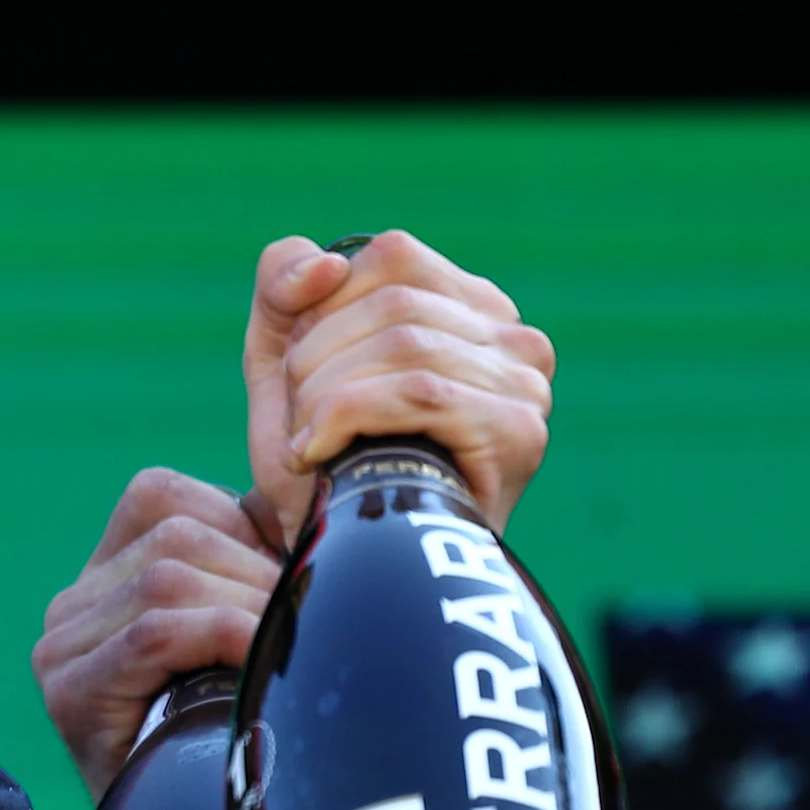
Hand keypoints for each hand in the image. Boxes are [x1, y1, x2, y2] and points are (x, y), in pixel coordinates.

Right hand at [35, 469, 283, 800]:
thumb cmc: (231, 740)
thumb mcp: (239, 638)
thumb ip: (250, 571)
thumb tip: (314, 507)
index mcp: (103, 578)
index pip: (160, 496)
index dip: (241, 517)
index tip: (296, 566)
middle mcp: (70, 607)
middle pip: (175, 534)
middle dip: (259, 569)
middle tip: (311, 619)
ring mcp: (61, 649)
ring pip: (168, 577)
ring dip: (249, 607)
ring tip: (289, 648)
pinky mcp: (69, 693)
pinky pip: (155, 633)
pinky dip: (223, 636)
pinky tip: (262, 665)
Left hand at [245, 230, 556, 535]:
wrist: (341, 553)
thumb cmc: (319, 454)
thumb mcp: (283, 353)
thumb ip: (284, 286)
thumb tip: (326, 262)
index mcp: (471, 305)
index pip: (392, 256)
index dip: (325, 305)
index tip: (299, 369)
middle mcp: (514, 336)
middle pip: (391, 303)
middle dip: (317, 359)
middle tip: (297, 416)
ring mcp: (525, 383)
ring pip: (402, 345)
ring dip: (325, 394)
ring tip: (307, 439)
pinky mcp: (518, 429)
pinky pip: (418, 393)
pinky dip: (345, 417)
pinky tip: (318, 451)